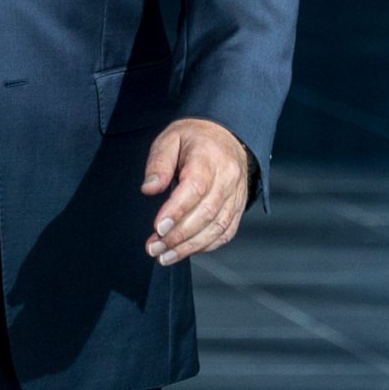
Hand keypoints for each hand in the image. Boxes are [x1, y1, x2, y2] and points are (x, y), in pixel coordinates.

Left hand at [141, 117, 250, 265]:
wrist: (226, 134)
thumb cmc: (194, 138)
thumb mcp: (169, 139)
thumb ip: (158, 163)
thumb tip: (149, 189)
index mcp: (209, 157)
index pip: (195, 188)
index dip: (176, 211)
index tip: (157, 228)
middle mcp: (228, 178)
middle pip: (206, 213)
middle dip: (178, 236)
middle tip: (154, 248)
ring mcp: (237, 194)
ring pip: (217, 227)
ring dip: (190, 247)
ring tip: (165, 256)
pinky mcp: (239, 207)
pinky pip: (226, 232)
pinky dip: (206, 245)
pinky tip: (186, 250)